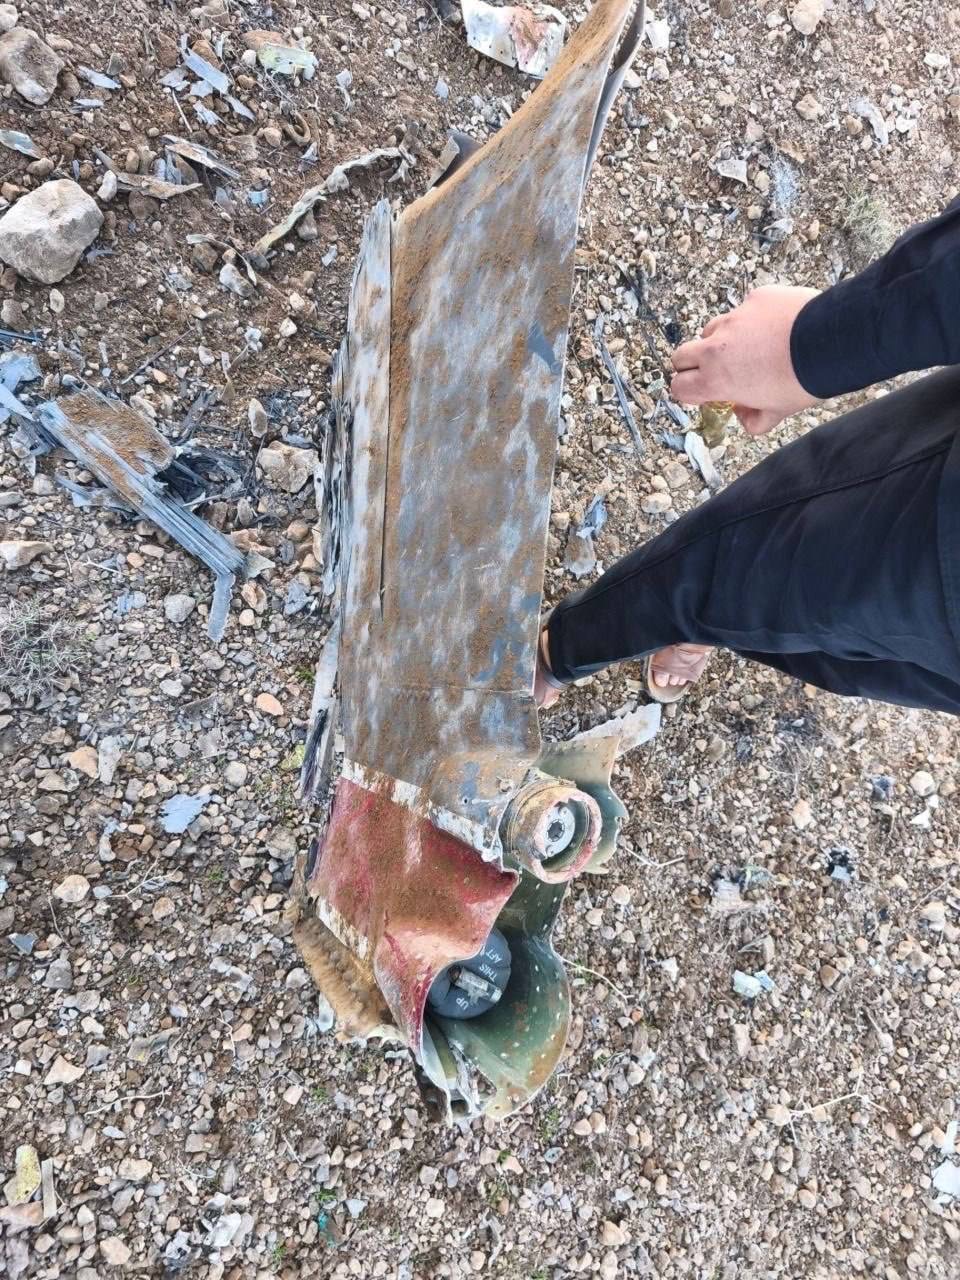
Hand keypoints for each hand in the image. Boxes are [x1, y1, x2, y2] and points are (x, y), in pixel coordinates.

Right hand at [670, 286, 821, 435]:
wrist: (829, 343)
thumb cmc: (802, 381)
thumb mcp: (778, 412)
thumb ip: (754, 420)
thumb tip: (744, 416)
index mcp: (716, 380)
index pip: (679, 386)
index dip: (687, 391)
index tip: (701, 392)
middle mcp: (717, 347)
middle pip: (681, 355)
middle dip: (692, 364)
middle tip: (714, 370)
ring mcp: (734, 319)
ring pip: (712, 329)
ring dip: (721, 340)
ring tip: (748, 347)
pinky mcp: (755, 298)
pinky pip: (744, 310)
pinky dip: (752, 319)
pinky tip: (775, 327)